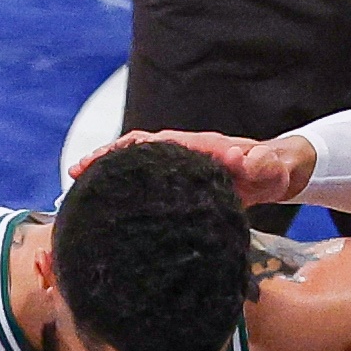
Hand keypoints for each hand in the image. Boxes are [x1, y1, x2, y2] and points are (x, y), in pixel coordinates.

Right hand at [76, 129, 315, 206]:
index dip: (123, 150)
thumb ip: (261, 164)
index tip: (98, 160)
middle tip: (73, 175)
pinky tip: (109, 209)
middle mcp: (181, 153)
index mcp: (195, 146)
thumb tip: (242, 160)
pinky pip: (147, 185)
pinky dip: (127, 192)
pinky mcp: (180, 185)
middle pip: (133, 152)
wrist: (276, 173)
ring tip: (79, 193)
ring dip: (108, 175)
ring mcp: (178, 169)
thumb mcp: (272, 168)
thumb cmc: (274, 170)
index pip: (151, 141)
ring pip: (136, 168)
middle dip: (102, 160)